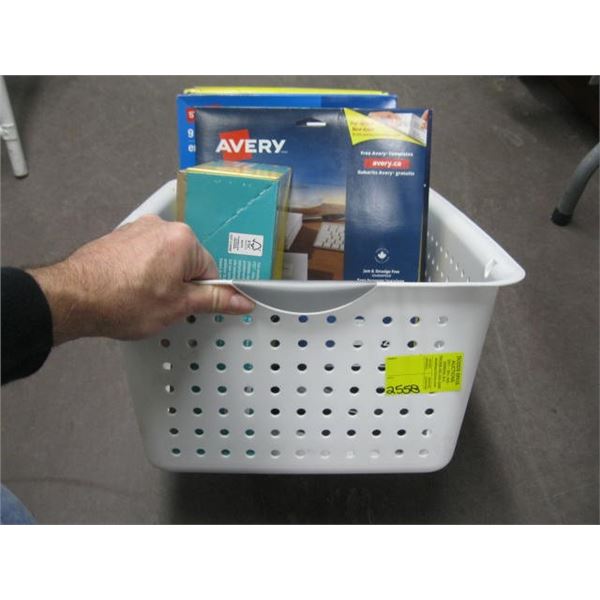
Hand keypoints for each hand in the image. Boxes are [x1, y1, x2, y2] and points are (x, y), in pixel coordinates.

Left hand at [28, 215, 254, 344]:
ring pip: (165, 258)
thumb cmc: (126, 302)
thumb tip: (243, 301)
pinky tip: (127, 288)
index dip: (200, 294)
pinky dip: (141, 270)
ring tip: (140, 298)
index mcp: (184, 239)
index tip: (184, 307)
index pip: (210, 270)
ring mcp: (138, 228)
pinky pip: (144, 253)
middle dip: (179, 284)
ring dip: (160, 277)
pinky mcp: (119, 235)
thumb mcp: (178, 306)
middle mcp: (163, 226)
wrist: (74, 297)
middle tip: (161, 305)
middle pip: (187, 260)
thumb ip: (214, 300)